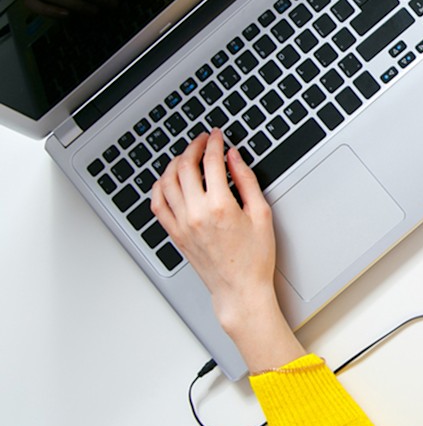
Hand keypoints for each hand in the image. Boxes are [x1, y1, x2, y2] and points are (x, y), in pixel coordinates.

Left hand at [152, 130, 304, 371]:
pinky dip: (159, 187)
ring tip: (185, 157)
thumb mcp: (262, 214)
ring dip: (174, 163)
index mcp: (220, 206)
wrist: (240, 289)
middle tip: (202, 141)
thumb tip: (234, 158)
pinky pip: (157, 204)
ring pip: (166, 182)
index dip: (213, 143)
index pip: (211, 162)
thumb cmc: (255, 259)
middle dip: (193, 147)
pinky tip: (168, 181)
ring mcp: (182, 224)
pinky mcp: (175, 234)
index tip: (217, 136)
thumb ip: (247, 181)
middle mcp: (196, 213)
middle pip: (185, 167)